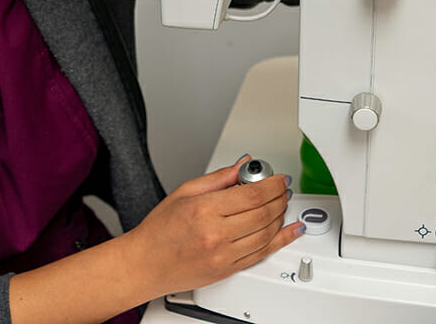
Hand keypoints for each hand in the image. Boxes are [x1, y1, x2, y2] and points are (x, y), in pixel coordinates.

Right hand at [122, 156, 301, 295]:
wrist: (145, 264)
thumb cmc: (159, 230)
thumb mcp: (185, 192)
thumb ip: (219, 178)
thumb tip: (243, 165)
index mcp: (205, 210)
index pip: (252, 194)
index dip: (272, 184)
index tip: (278, 178)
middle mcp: (216, 234)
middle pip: (263, 213)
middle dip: (279, 197)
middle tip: (282, 189)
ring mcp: (223, 255)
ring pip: (266, 233)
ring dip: (281, 216)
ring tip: (282, 204)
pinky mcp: (227, 270)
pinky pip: (262, 254)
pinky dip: (281, 241)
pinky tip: (290, 231)